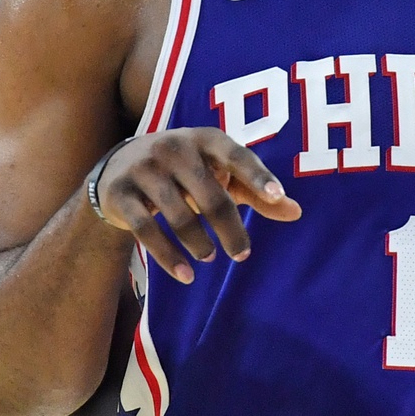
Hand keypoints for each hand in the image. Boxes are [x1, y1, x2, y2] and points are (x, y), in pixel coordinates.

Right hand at [91, 128, 301, 282]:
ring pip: (178, 215)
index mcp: (204, 139)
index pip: (236, 155)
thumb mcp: (217, 172)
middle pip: (210, 195)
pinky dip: (168, 257)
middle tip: (243, 254)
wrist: (119, 166)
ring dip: (198, 243)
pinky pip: (146, 230)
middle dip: (229, 229)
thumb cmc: (185, 171)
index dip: (257, 175)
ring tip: (208, 257)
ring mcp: (144, 168)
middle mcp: (173, 147)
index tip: (276, 196)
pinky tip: (186, 276)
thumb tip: (295, 212)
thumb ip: (253, 191)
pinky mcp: (121, 193)